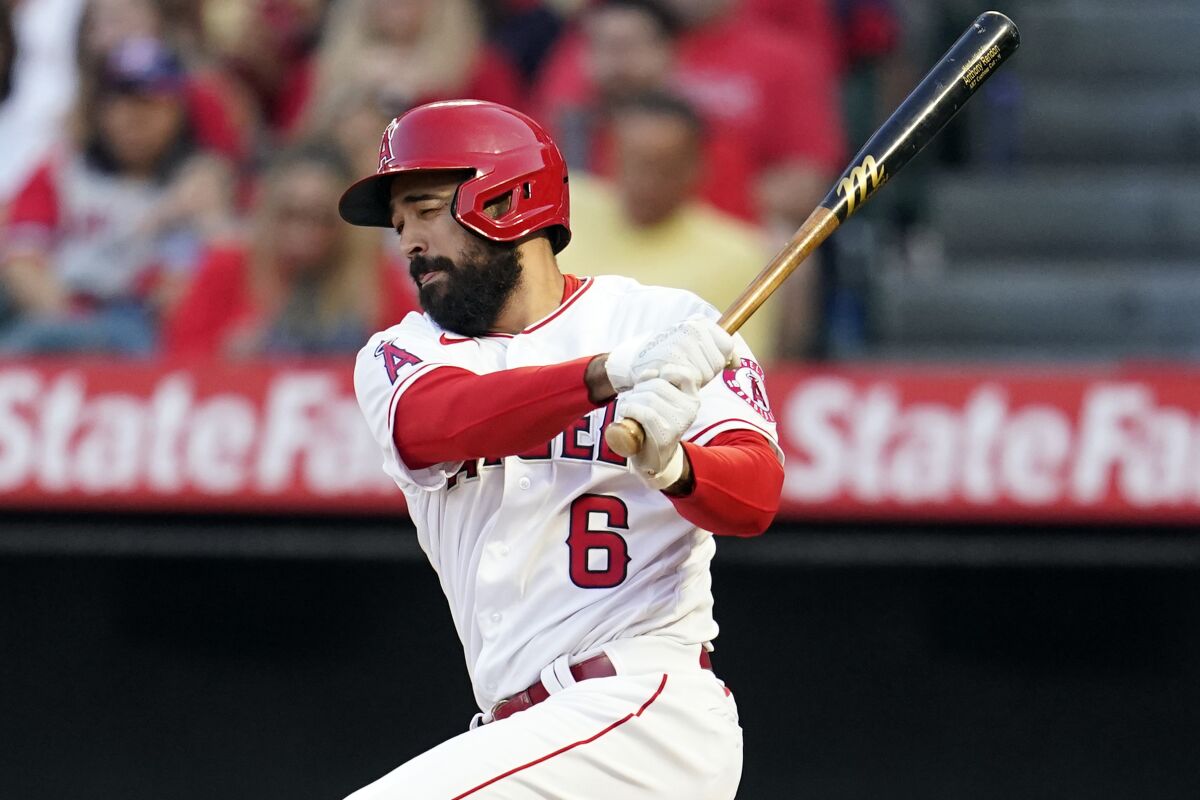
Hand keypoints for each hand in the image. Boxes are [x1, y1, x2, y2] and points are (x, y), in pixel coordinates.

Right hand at [605, 316, 733, 393]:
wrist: (635, 360)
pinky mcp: (672, 360)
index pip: (727, 346)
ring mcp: (681, 343)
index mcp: (699, 322)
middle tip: (686, 366)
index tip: (703, 360)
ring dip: (696, 379)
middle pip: (718, 361)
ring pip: (708, 373)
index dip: (719, 359)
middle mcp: (691, 329)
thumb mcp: (695, 346)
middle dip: (707, 370)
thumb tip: (738, 364)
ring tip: (678, 371)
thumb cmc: (669, 354)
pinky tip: (673, 378)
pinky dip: (685, 384)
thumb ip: (720, 351)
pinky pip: (693, 380)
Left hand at [615, 368, 699, 489]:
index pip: (685, 374)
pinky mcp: (666, 435)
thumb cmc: (654, 424)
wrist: (653, 458)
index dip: (663, 373)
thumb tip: (651, 372)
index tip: (651, 383)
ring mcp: (680, 422)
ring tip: (627, 408)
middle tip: (632, 399)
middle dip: (639, 389)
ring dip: (631, 400)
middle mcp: (690, 409)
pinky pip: (646, 413)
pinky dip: (630, 409)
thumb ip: (657, 382)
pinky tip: (625, 412)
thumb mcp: (660, 400)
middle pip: (658, 385)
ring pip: (650, 398)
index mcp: (692, 398)